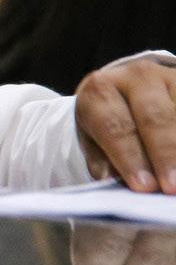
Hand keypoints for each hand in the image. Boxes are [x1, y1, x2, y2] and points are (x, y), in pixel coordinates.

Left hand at [74, 52, 175, 193]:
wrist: (130, 91)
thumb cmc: (110, 125)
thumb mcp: (96, 140)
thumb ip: (105, 162)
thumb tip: (115, 184)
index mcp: (101, 89)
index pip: (115, 126)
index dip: (130, 158)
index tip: (144, 187)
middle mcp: (137, 76)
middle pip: (154, 118)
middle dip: (165, 155)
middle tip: (171, 188)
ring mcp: (171, 77)